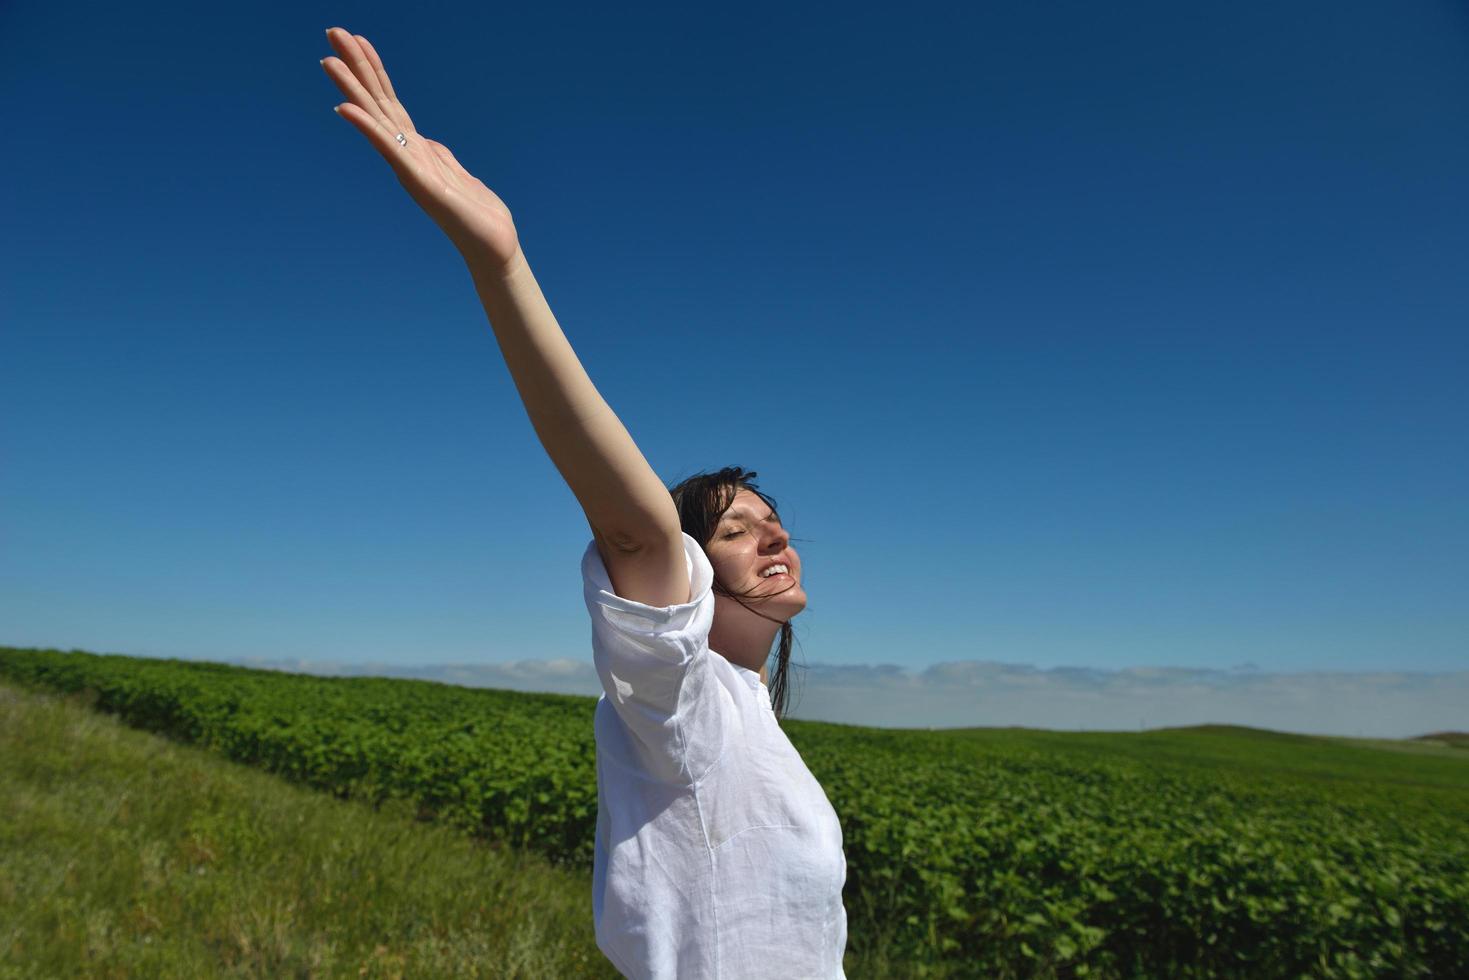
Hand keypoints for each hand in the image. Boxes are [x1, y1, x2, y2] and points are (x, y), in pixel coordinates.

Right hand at [322, 27, 521, 274]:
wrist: (493, 247)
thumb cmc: (478, 215)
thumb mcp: (458, 174)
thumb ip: (440, 156)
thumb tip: (430, 142)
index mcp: (416, 149)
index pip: (390, 102)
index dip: (374, 69)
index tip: (356, 38)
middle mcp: (407, 155)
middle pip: (377, 102)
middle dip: (356, 66)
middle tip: (332, 30)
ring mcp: (410, 168)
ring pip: (376, 119)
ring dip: (352, 88)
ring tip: (328, 59)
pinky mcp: (420, 182)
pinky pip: (389, 148)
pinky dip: (367, 127)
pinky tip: (345, 108)